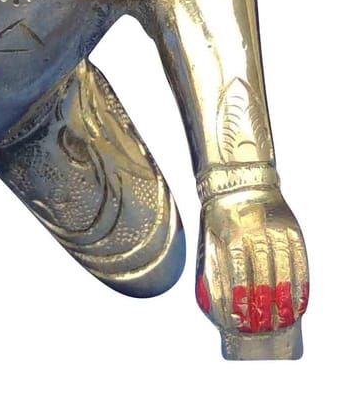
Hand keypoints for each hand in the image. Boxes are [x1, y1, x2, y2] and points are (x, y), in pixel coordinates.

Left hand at [195, 187, 307, 356]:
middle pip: (262, 277)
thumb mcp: (209, 237)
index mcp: (229, 234)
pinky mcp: (291, 229)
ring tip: (281, 322)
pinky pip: (300, 261)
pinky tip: (298, 303)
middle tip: (261, 328)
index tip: (239, 322)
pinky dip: (301, 286)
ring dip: (284, 302)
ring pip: (284, 272)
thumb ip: (210, 268)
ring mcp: (275, 229)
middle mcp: (254, 231)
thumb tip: (209, 304)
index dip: (239, 302)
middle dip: (262, 307)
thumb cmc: (221, 217)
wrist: (241, 182)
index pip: (236, 275)